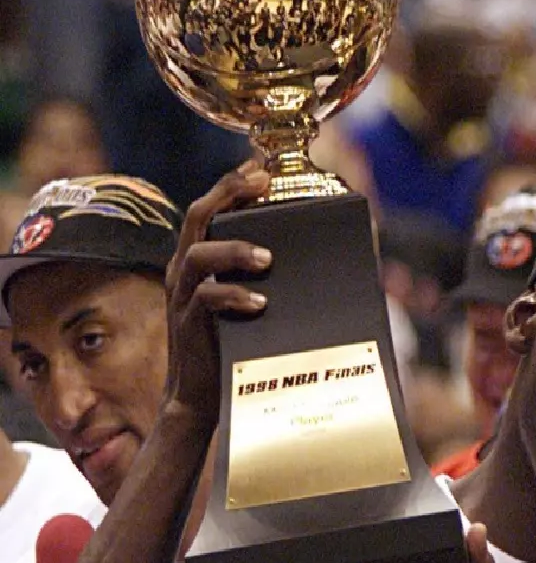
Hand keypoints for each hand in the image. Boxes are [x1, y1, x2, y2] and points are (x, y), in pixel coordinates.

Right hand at [164, 162, 270, 425]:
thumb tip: (325, 254)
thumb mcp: (250, 299)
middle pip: (199, 216)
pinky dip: (233, 296)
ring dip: (235, 249)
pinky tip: (261, 303)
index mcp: (199, 256)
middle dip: (229, 193)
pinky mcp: (188, 323)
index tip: (261, 166)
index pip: (210, 207)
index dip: (232, 183)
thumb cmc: (234, 342)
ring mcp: (183, 295)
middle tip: (263, 184)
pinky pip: (204, 300)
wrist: (202, 396)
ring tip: (268, 257)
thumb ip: (269, 275)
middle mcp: (185, 269)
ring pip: (198, 254)